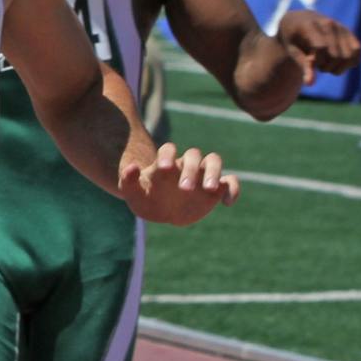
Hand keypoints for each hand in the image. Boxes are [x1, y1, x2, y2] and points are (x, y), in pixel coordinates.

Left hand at [119, 141, 239, 225]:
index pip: (168, 149)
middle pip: (194, 155)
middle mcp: (185, 165)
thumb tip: (132, 167)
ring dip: (214, 173)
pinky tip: (226, 203)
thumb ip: (128, 180)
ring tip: (209, 189)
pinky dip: (233, 189)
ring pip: (214, 161)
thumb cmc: (144, 198)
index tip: (164, 169)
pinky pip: (231, 182)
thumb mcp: (131, 193)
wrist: (159, 211)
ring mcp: (202, 175)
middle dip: (191, 169)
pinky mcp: (216, 189)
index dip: (167, 155)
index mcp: (165, 163)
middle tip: (184, 188)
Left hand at [277, 11, 360, 84]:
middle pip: (336, 55)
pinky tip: (337, 62)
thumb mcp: (292, 50)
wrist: (300, 20)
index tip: (309, 61)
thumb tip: (310, 84)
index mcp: (310, 26)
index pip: (321, 48)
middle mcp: (328, 24)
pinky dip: (349, 62)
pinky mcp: (349, 32)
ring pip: (349, 55)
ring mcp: (341, 27)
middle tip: (317, 65)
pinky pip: (357, 51)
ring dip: (338, 66)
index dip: (317, 61)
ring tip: (327, 63)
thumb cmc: (293, 38)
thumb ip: (302, 65)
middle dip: (326, 67)